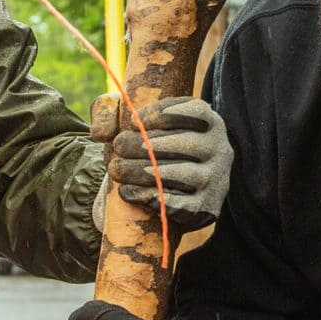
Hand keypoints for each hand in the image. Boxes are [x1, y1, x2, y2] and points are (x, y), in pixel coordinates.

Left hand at [94, 96, 232, 232]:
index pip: (194, 111)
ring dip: (145, 172)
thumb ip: (107, 114)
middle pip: (187, 143)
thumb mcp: (126, 121)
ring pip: (184, 174)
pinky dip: (151, 197)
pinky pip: (181, 204)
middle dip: (147, 144)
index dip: (162, 114)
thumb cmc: (145, 145)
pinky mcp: (206, 208)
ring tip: (117, 169)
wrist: (159, 188)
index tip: (130, 121)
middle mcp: (220, 149)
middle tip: (118, 146)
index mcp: (209, 121)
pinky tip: (126, 192)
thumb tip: (100, 133)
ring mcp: (215, 180)